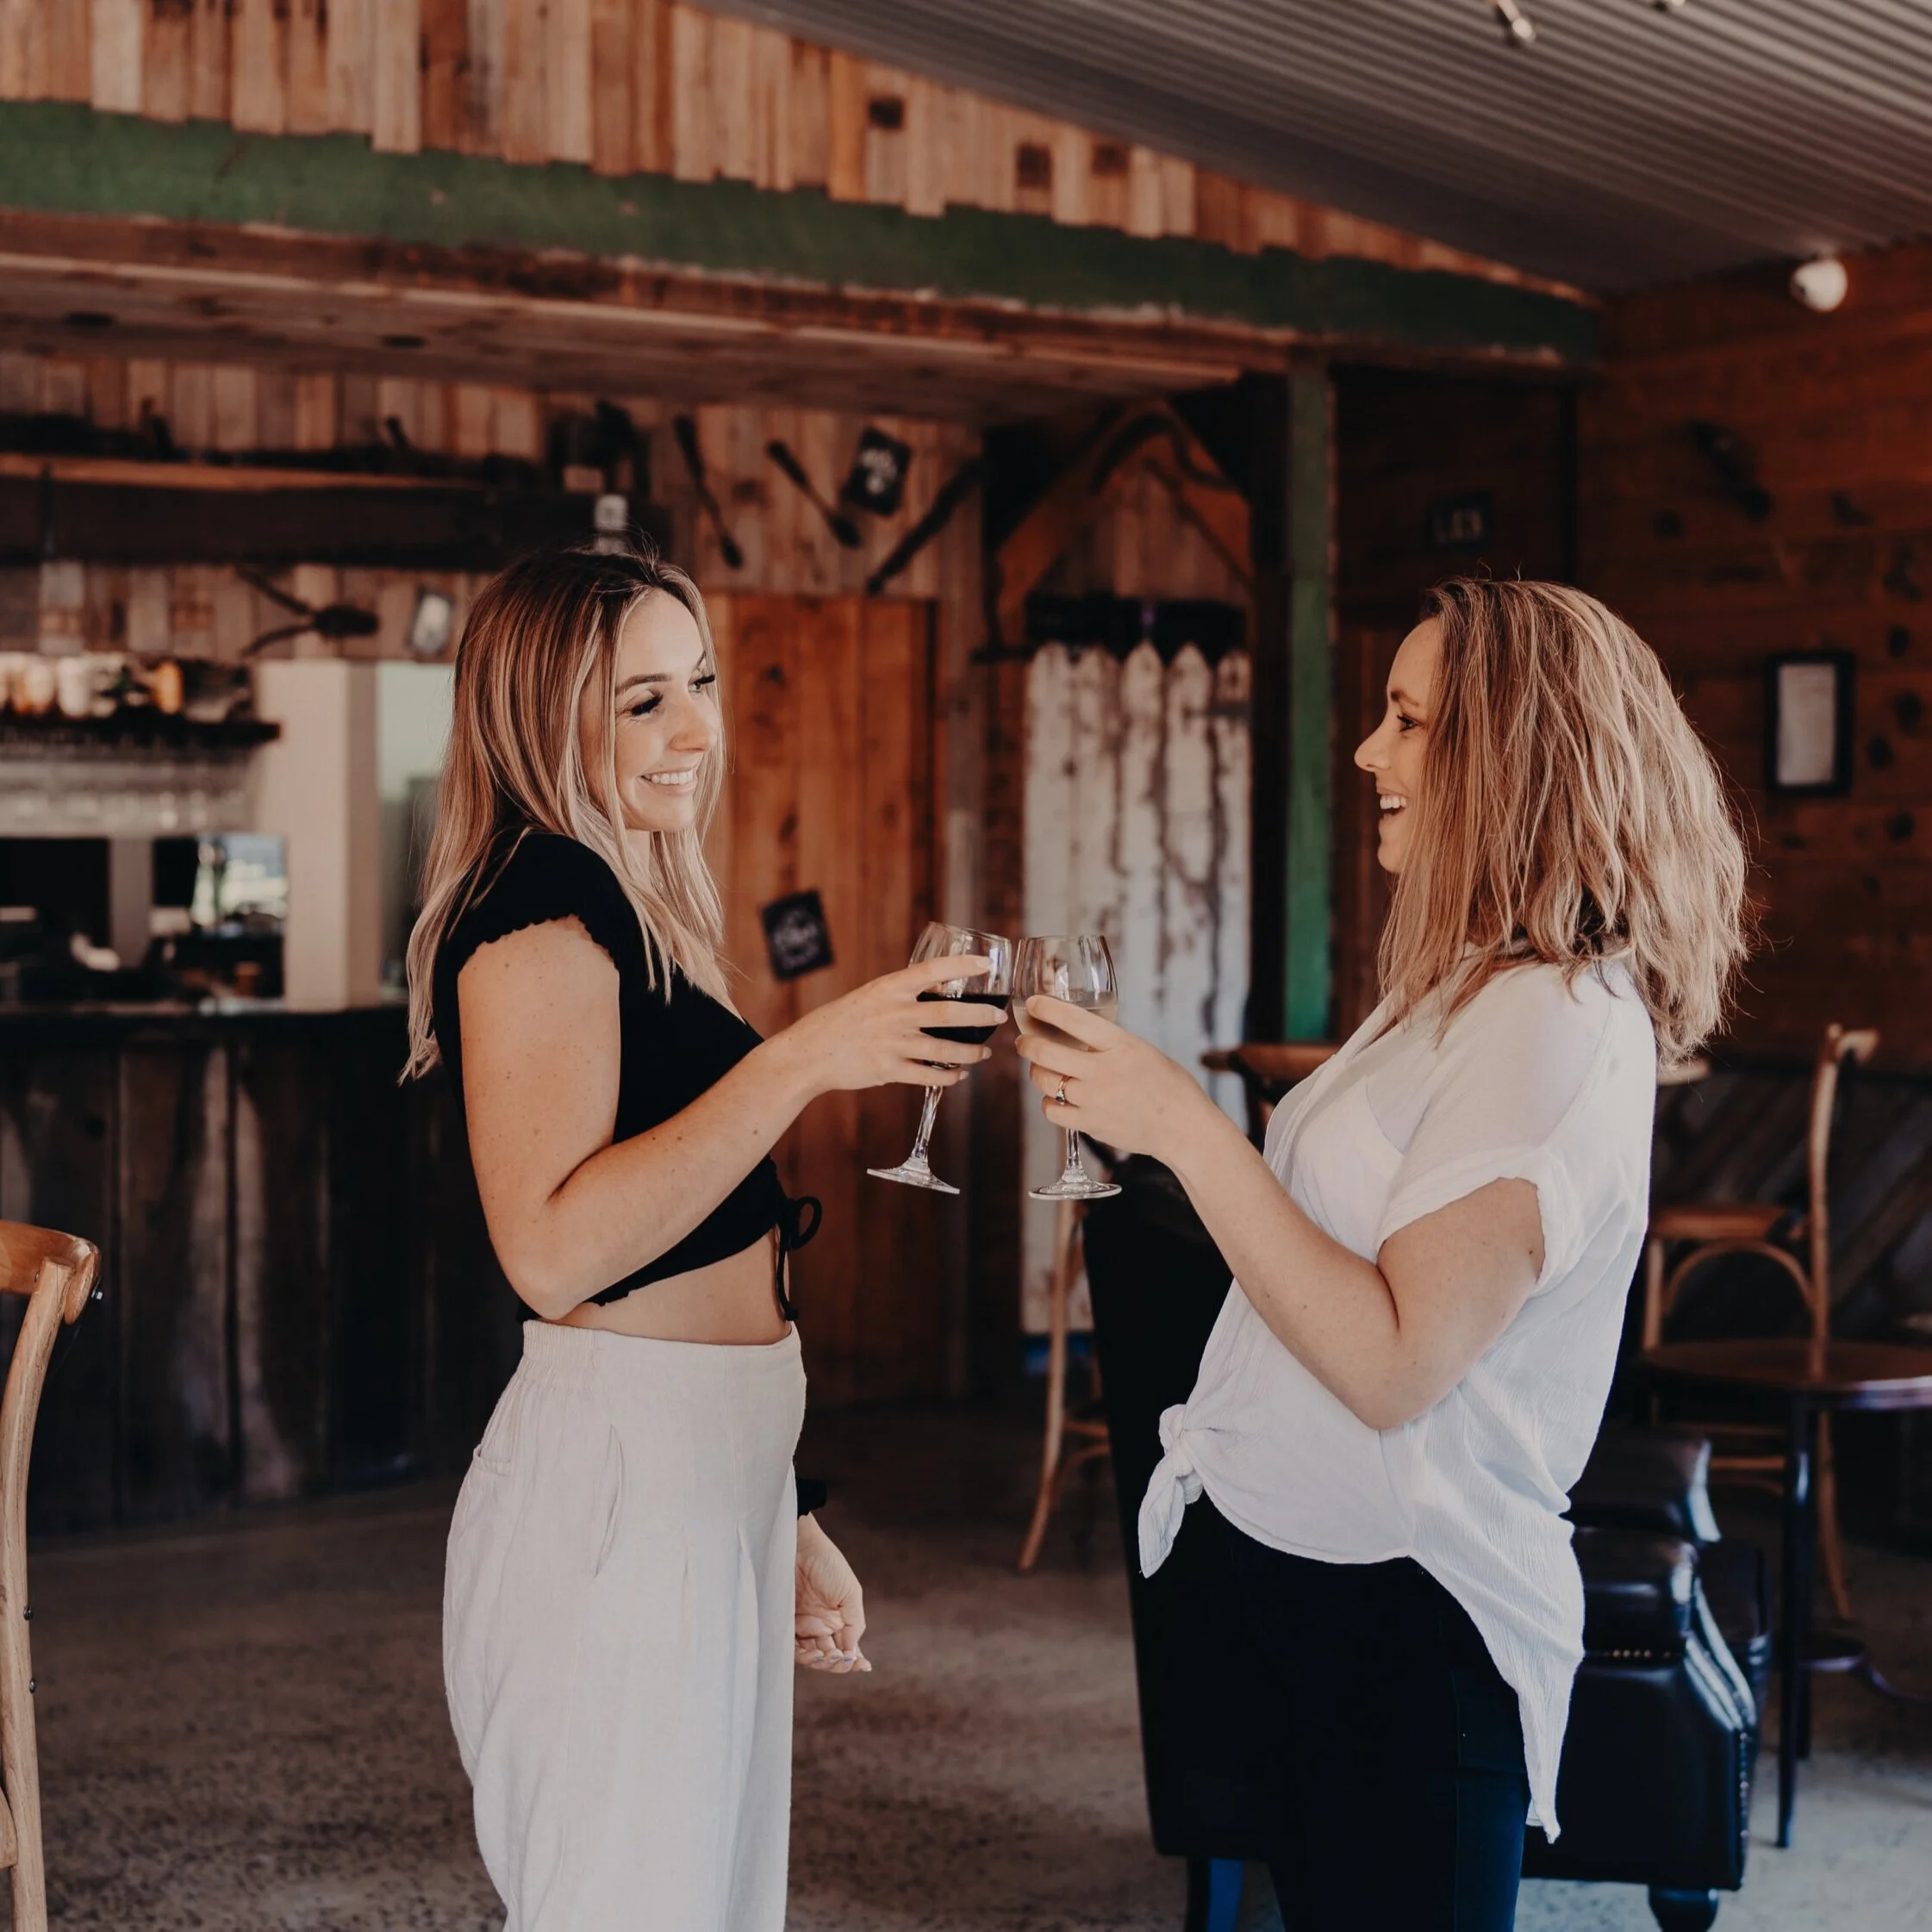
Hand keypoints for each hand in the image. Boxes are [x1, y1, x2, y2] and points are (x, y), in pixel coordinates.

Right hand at [770, 956, 1005, 1098]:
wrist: (809, 1053)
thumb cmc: (840, 1022)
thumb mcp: (870, 997)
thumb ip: (901, 995)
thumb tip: (937, 989)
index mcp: (888, 988)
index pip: (933, 970)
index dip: (963, 966)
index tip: (986, 964)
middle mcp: (893, 1013)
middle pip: (949, 1013)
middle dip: (981, 1015)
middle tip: (999, 1017)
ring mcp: (892, 1043)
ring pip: (945, 1049)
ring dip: (971, 1052)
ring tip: (984, 1052)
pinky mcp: (888, 1070)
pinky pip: (929, 1075)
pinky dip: (950, 1076)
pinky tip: (959, 1074)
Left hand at [795, 1515, 870, 1674]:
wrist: (801, 1547)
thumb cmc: (829, 1565)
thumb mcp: (850, 1593)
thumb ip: (854, 1623)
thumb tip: (853, 1653)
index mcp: (839, 1620)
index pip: (847, 1649)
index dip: (854, 1661)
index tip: (863, 1666)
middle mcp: (821, 1626)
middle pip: (830, 1657)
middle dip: (837, 1664)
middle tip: (840, 1658)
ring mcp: (803, 1626)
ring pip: (812, 1656)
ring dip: (821, 1663)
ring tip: (825, 1656)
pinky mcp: (786, 1623)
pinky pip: (792, 1648)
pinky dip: (802, 1656)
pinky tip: (812, 1654)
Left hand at [1014, 996, 1217, 1166]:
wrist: (1181, 1126)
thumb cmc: (1167, 1085)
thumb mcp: (1142, 1049)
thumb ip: (1109, 1043)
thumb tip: (1075, 1034)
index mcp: (1120, 1045)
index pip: (1073, 1019)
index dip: (1046, 1008)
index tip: (1033, 1003)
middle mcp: (1102, 1071)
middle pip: (1045, 1052)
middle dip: (1027, 1043)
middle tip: (1024, 1041)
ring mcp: (1093, 1100)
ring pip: (1044, 1080)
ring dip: (1037, 1071)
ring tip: (1042, 1068)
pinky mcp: (1089, 1124)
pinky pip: (1051, 1111)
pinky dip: (1050, 1102)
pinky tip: (1058, 1097)